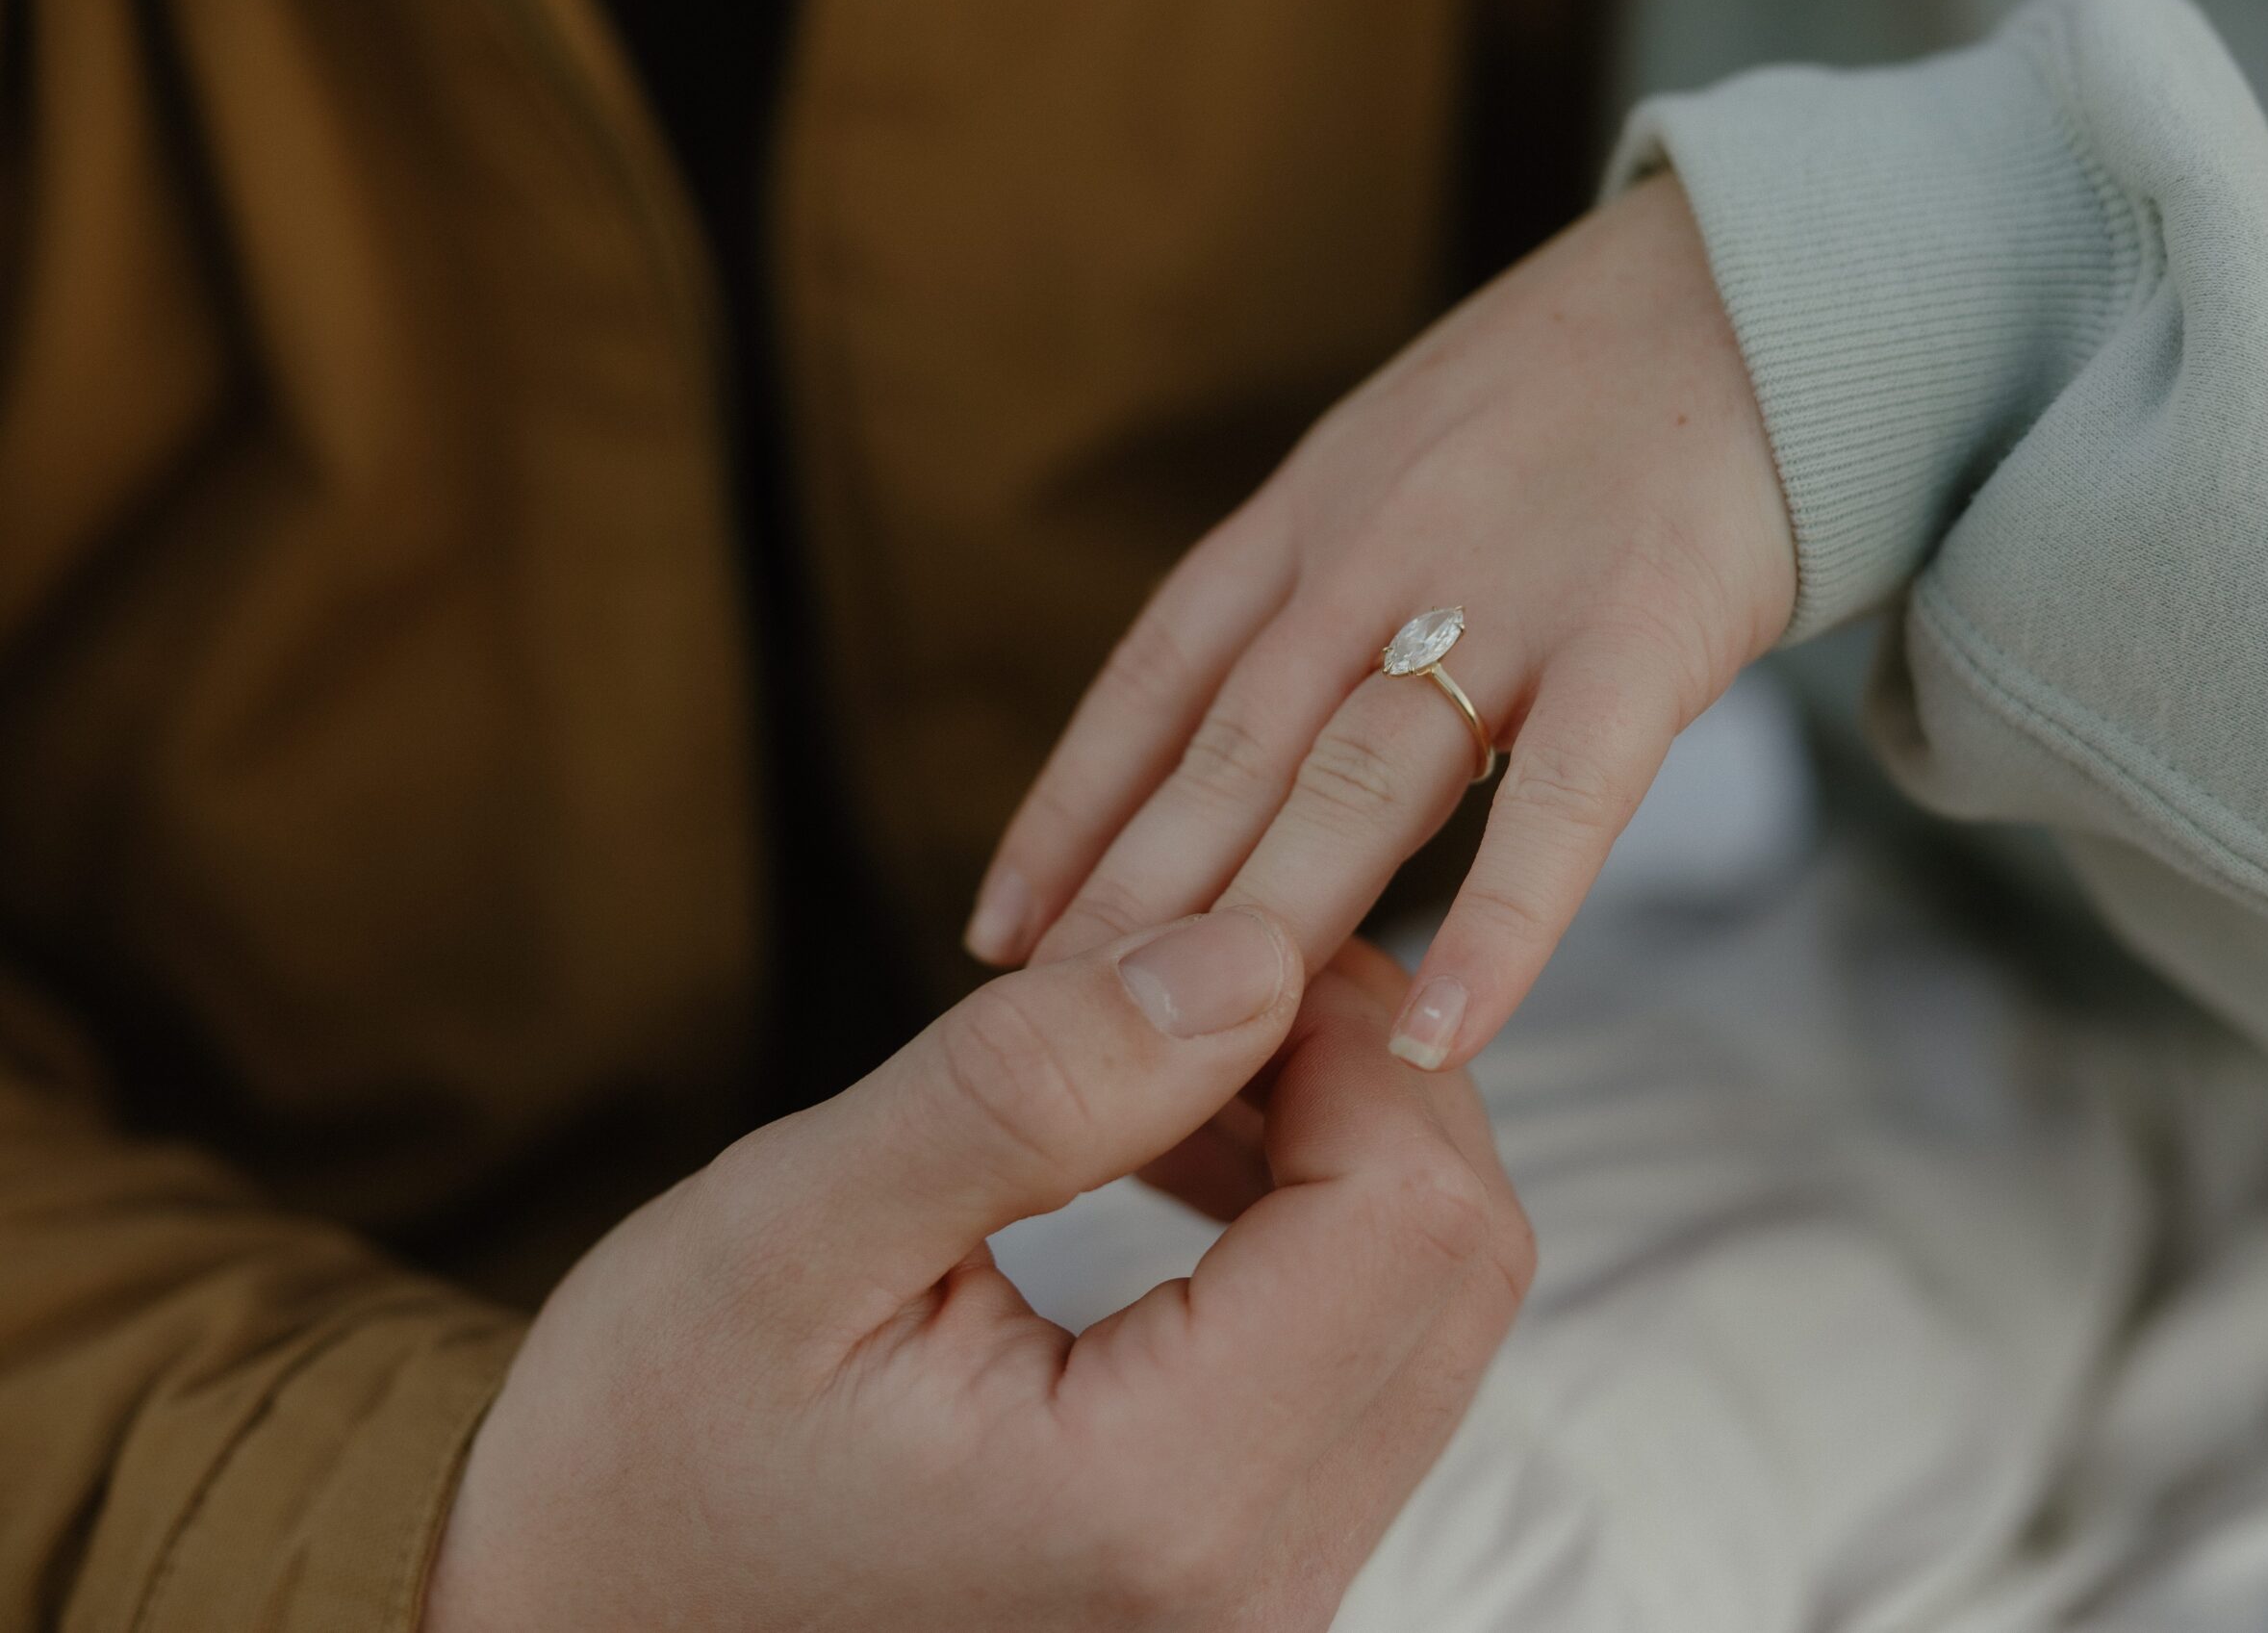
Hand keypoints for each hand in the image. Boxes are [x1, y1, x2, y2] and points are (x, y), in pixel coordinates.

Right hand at [420, 914, 1532, 1632]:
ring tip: (1169, 1057)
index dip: (1351, 1028)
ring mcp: (1263, 1597)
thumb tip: (1250, 954)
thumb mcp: (795, 1235)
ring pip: (1432, 1314)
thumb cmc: (648, 1449)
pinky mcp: (1244, 1574)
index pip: (1407, 1213)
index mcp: (1153, 1505)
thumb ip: (1031, 1087)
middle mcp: (1255, 1583)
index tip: (1222, 932)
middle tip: (1204, 970)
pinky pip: (1364, 1371)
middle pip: (1460, 1264)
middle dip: (1368, 1072)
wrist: (579, 1628)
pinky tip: (1176, 1161)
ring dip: (1342, 1146)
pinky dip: (1308, 1234)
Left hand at [969, 174, 1793, 1071]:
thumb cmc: (1577, 401)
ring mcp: (1502, 598)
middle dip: (1131, 905)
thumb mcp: (1397, 456)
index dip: (1070, 809)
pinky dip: (1498, 926)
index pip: (1155, 681)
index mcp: (1309, 515)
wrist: (1761, 288)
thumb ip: (1317, 581)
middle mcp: (1372, 559)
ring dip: (1258, 927)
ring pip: (1351, 785)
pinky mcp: (1642, 635)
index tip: (999, 930)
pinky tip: (1439, 1036)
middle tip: (1051, 1034)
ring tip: (1185, 1062)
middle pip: (1226, 755)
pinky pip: (1559, 804)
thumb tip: (1238, 733)